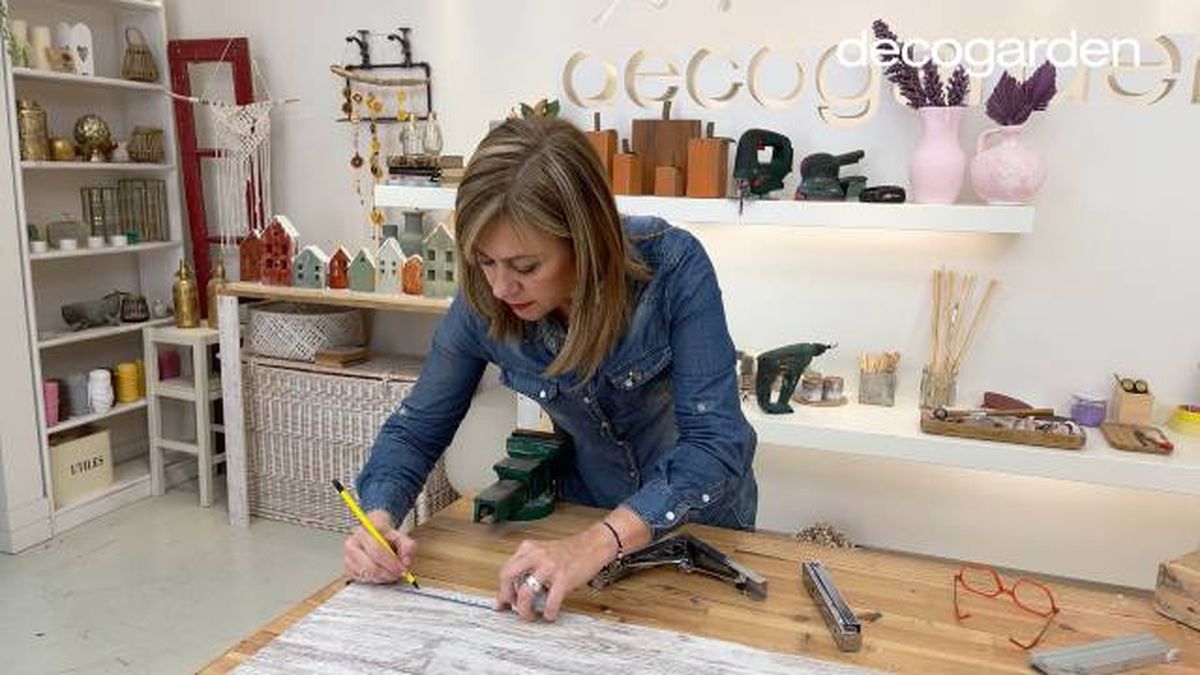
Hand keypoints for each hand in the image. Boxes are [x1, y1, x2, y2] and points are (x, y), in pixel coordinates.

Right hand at [342, 509, 416, 583]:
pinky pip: (363, 579)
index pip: (376, 550)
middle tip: (399, 574)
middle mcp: (352, 543)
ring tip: (392, 572)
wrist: (372, 531)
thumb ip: (408, 546)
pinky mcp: (347, 568)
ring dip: (383, 578)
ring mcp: (348, 557)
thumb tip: (406, 561)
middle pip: (370, 566)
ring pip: (367, 574)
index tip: (402, 568)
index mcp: (364, 531)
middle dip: (388, 573)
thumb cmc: (385, 534)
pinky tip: (382, 573)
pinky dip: (375, 579)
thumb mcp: (400, 535)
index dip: (391, 562)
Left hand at [495, 527, 614, 621]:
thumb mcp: (543, 552)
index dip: (502, 589)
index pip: (506, 569)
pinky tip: (550, 614)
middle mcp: (536, 555)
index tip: (502, 602)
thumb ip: (528, 567)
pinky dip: (549, 612)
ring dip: (525, 610)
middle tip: (513, 608)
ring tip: (532, 615)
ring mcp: (549, 567)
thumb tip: (514, 591)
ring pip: (526, 593)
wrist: (594, 545)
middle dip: (507, 596)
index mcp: (528, 548)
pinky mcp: (564, 578)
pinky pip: (551, 601)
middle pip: (508, 577)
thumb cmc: (570, 551)